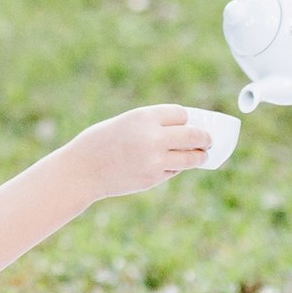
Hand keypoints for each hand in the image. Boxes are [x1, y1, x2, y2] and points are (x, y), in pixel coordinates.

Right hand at [69, 104, 209, 197]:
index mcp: (145, 116)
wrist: (83, 170)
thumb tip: (183, 131)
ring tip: (203, 154)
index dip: (186, 119)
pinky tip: (171, 165)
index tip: (188, 122)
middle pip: (194, 135)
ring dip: (199, 156)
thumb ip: (152, 125)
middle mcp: (154, 137)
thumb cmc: (102, 142)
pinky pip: (173, 170)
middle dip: (205, 137)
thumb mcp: (127, 123)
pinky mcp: (154, 178)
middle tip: (208, 140)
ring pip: (191, 157)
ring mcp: (155, 160)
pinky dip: (175, 167)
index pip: (181, 114)